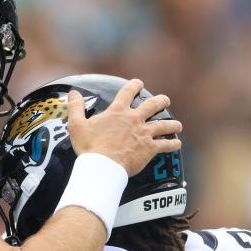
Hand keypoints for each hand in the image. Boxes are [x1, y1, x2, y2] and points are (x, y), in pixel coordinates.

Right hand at [66, 78, 181, 175]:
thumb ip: (75, 107)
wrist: (102, 166)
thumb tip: (72, 93)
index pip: (128, 92)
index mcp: (118, 111)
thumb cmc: (89, 147)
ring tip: (177, 125)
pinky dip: (172, 144)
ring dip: (172, 124)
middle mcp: (134, 119)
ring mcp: (144, 133)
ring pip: (164, 124)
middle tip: (165, 100)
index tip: (139, 83)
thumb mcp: (77, 125)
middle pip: (153, 104)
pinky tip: (177, 144)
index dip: (135, 85)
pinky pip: (165, 145)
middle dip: (161, 101)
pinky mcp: (149, 148)